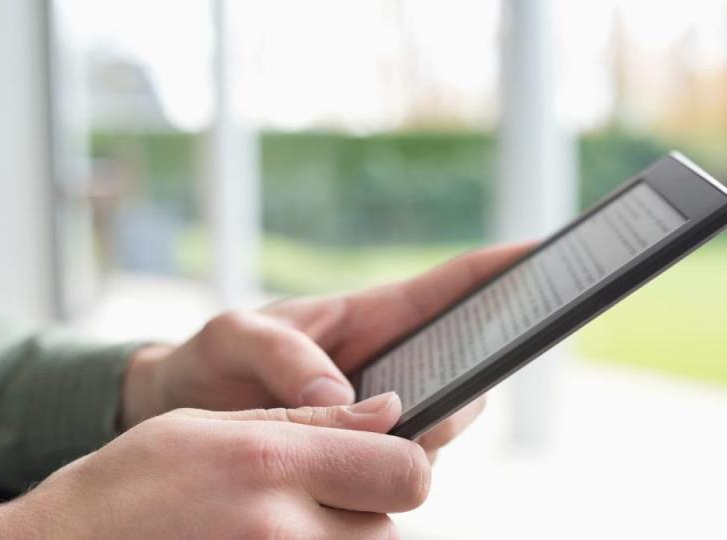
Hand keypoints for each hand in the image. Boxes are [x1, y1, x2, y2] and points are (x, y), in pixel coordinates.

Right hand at [0, 393, 426, 538]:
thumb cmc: (123, 488)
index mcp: (270, 467)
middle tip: (307, 502)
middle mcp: (283, 534)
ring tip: (272, 528)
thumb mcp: (204, 428)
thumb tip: (387, 410)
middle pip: (392, 526)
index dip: (396, 462)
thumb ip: (304, 422)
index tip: (370, 459)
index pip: (406, 471)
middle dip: (364, 510)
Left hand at [121, 243, 530, 457]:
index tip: (550, 252)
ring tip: (391, 429)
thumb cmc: (210, 360)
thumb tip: (348, 399)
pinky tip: (366, 470)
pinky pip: (399, 461)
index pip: (450, 288)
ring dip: (435, 427)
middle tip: (465, 379)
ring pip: (441, 421)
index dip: (504, 269)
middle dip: (483, 365)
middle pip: (467, 362)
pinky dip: (396, 466)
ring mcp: (379, 413)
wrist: (175, 413)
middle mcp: (387, 365)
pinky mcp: (360, 454)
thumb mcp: (234, 336)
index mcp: (369, 317)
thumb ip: (285, 353)